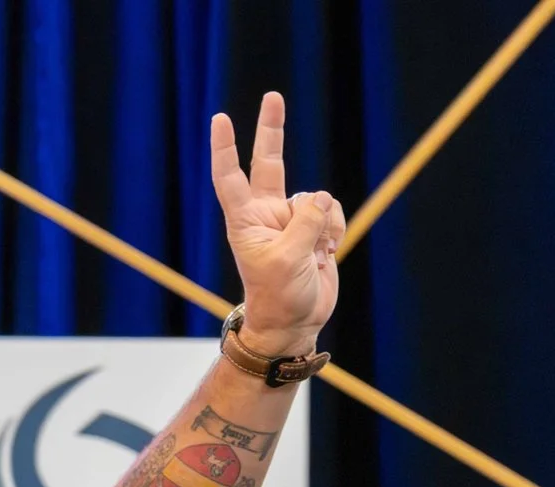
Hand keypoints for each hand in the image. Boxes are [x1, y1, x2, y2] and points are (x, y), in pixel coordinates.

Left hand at [210, 92, 343, 356]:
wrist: (295, 323)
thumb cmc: (278, 297)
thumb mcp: (288, 260)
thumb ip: (305, 223)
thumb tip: (321, 198)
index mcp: (246, 221)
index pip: (230, 177)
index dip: (225, 148)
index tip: (219, 118)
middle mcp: (266, 214)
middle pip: (269, 162)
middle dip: (272, 129)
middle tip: (272, 96)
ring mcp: (290, 220)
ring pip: (315, 198)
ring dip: (322, 222)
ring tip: (314, 253)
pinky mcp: (314, 228)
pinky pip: (332, 211)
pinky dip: (334, 229)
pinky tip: (326, 253)